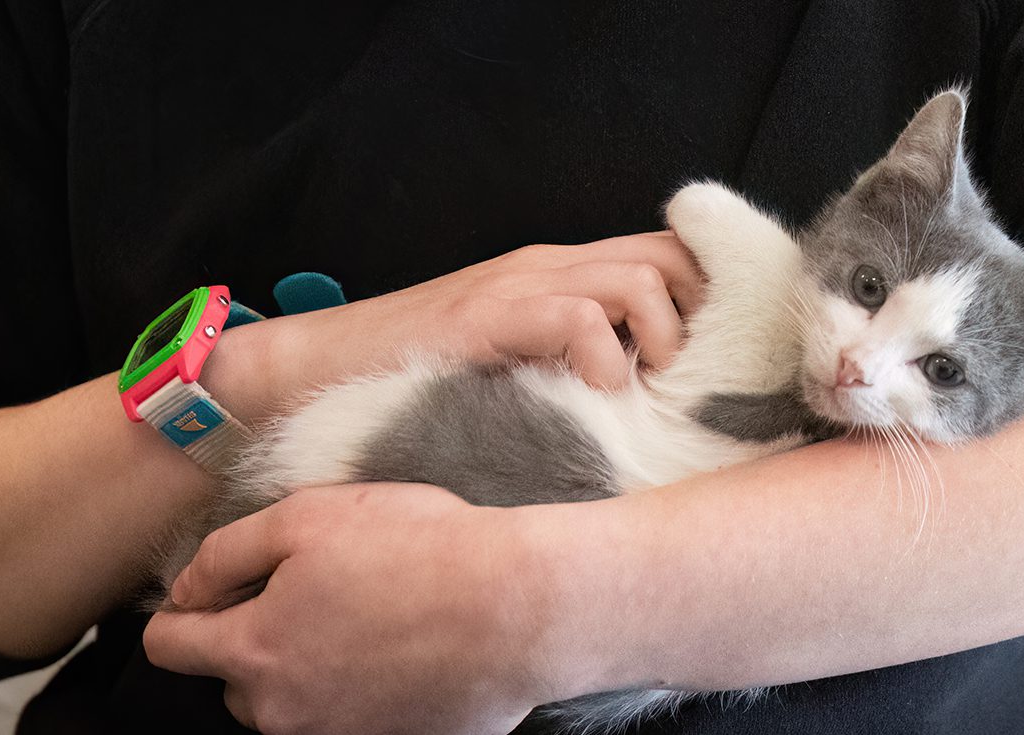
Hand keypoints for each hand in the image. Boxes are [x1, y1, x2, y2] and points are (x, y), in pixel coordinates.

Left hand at [143, 483, 594, 734]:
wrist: (519, 607)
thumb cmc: (420, 552)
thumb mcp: (306, 517)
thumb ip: (224, 554)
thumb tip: (185, 588)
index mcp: (253, 652)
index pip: (169, 648)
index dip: (185, 609)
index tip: (223, 586)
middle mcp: (285, 712)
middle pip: (235, 680)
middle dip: (259, 637)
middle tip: (320, 588)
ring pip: (294, 701)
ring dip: (312, 664)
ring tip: (370, 614)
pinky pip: (352, 714)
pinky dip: (363, 685)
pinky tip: (403, 643)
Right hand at [208, 232, 702, 418]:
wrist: (316, 370)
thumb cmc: (416, 381)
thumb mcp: (513, 360)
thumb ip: (572, 358)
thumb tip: (647, 399)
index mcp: (558, 274)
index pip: (669, 256)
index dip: (707, 304)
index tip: (706, 367)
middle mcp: (547, 267)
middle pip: (671, 260)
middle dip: (693, 325)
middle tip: (673, 386)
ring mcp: (516, 286)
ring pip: (637, 282)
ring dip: (653, 344)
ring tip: (632, 395)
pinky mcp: (487, 318)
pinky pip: (577, 320)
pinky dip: (601, 365)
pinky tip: (585, 401)